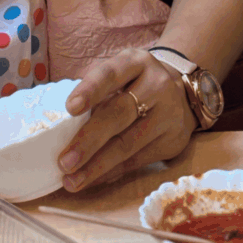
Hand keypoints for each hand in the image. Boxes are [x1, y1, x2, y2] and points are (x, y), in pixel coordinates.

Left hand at [56, 49, 196, 190]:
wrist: (182, 92)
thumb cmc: (135, 82)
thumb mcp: (120, 73)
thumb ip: (97, 91)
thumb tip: (60, 124)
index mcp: (135, 62)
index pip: (110, 74)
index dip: (90, 90)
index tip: (70, 108)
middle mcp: (156, 85)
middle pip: (119, 114)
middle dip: (89, 140)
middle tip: (64, 161)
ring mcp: (168, 114)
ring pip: (128, 144)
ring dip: (97, 166)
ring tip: (71, 180)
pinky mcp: (172, 141)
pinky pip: (137, 160)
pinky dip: (111, 172)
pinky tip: (92, 179)